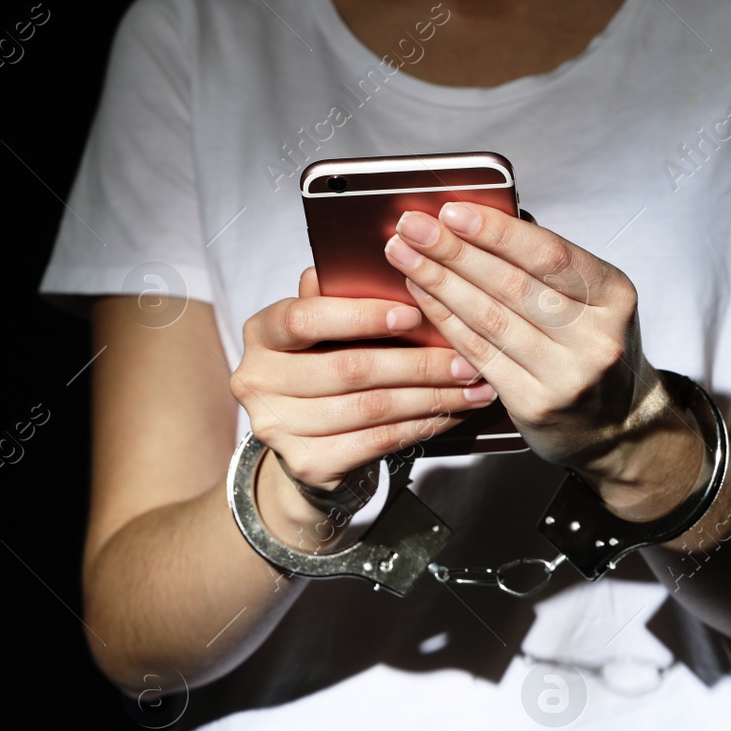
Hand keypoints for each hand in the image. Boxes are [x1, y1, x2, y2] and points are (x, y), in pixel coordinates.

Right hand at [228, 268, 499, 528]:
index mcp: (261, 333)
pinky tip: (451, 414)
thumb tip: (380, 268)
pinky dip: (423, 426)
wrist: (307, 442)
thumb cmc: (324, 369)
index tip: (413, 315)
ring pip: (372, 408)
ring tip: (472, 389)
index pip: (305, 319)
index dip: (361, 317)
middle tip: (466, 361)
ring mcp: (278, 427)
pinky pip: (379, 441)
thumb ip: (342, 300)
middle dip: (418, 365)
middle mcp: (258, 380)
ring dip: (432, 398)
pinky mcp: (308, 463)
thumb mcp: (325, 330)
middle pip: (350, 369)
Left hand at [384, 202, 669, 483]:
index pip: (549, 255)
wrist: (616, 424)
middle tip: (415, 227)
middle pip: (513, 285)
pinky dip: (445, 320)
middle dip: (455, 251)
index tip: (454, 212)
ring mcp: (565, 376)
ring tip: (406, 255)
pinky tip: (423, 296)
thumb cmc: (595, 350)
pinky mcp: (534, 404)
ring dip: (440, 282)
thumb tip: (485, 218)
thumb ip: (546, 263)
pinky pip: (479, 353)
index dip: (497, 232)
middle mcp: (595, 338)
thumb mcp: (594, 299)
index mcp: (614, 298)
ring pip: (490, 319)